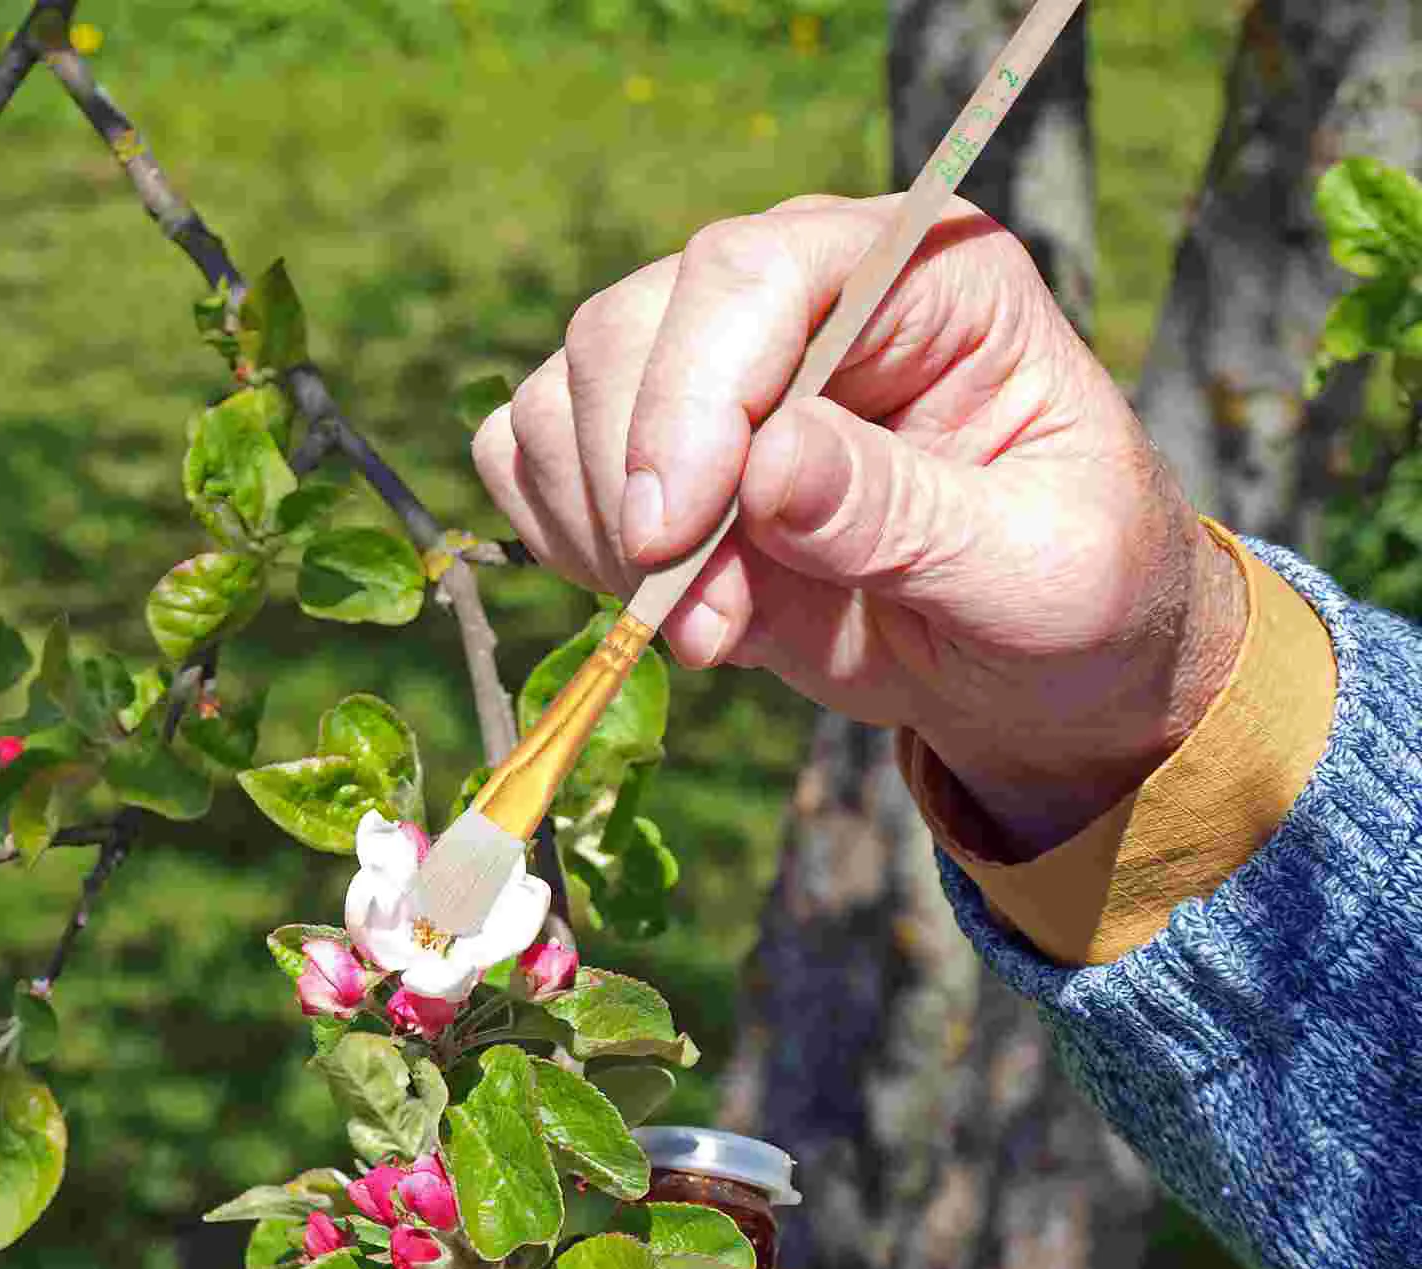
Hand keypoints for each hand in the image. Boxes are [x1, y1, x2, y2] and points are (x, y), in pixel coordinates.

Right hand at [473, 195, 1245, 852]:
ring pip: (560, 396)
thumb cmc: (1069, 596)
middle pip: (629, 328)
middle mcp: (801, 299)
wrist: (1026, 664)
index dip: (691, 399)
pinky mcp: (649, 449)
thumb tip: (766, 469)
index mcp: (921, 278)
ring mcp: (712, 371)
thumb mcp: (1034, 570)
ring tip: (712, 631)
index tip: (673, 538)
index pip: (753, 273)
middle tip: (707, 628)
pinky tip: (664, 602)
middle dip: (638, 491)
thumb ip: (906, 515)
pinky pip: (529, 461)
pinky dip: (565, 542)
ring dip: (602, 534)